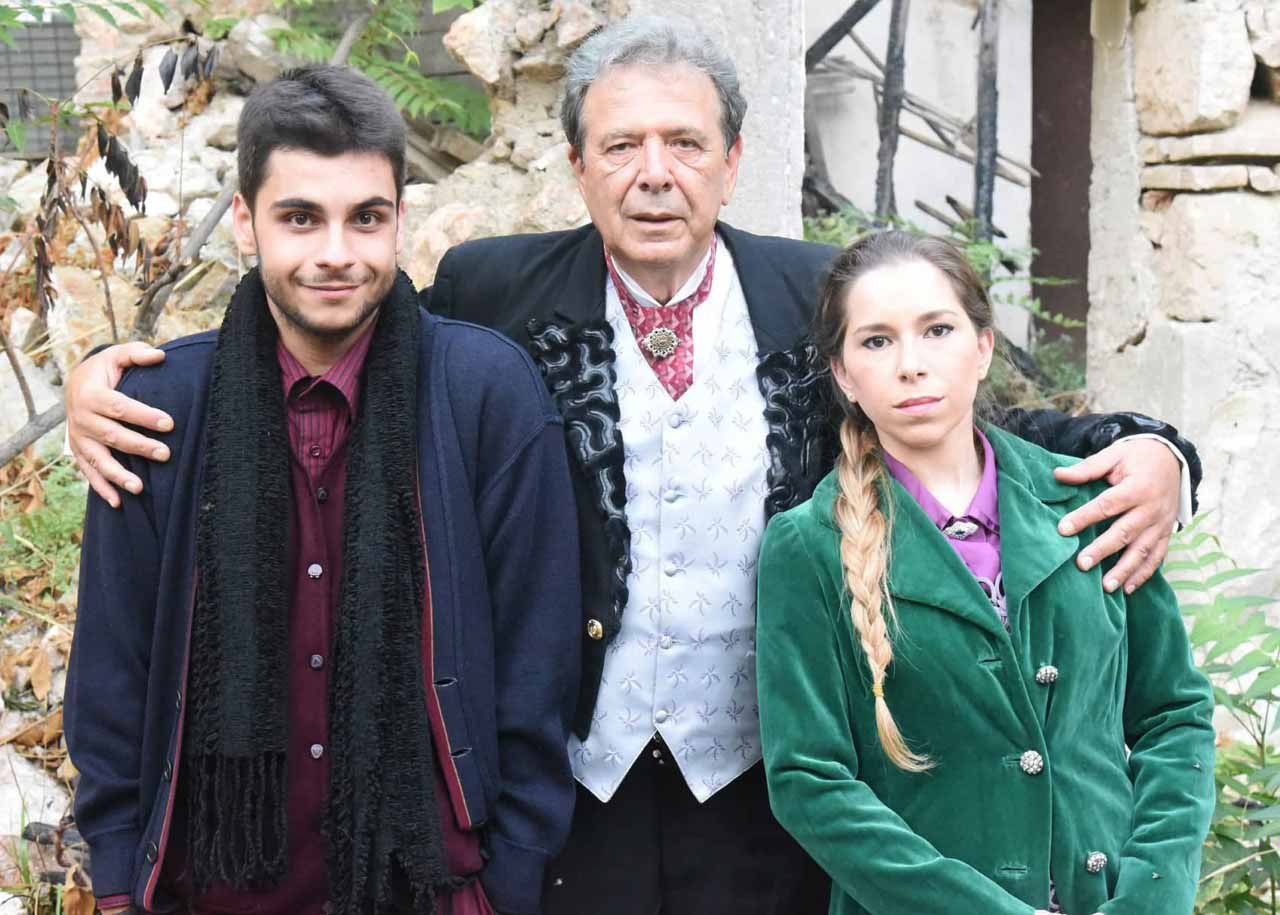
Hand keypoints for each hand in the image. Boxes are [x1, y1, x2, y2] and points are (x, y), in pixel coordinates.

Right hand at [66, 342, 172, 507]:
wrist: (74, 383)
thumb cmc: (103, 371)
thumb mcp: (116, 356)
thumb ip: (136, 354)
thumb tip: (160, 355)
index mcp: (91, 395)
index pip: (120, 407)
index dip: (144, 416)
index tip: (170, 423)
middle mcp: (82, 418)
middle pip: (112, 435)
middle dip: (139, 446)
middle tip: (165, 454)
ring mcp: (79, 438)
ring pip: (98, 459)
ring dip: (118, 475)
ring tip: (139, 488)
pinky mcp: (79, 451)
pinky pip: (88, 472)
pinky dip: (101, 488)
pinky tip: (118, 502)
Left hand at [1053, 438, 1180, 593]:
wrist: (1172, 459)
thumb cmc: (1137, 458)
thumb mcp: (1114, 455)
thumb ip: (1088, 468)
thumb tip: (1057, 474)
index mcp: (1137, 487)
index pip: (1108, 505)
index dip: (1085, 517)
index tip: (1062, 529)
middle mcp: (1152, 509)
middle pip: (1125, 532)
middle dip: (1103, 550)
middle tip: (1082, 564)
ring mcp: (1161, 524)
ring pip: (1143, 550)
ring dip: (1125, 570)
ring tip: (1107, 586)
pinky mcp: (1166, 534)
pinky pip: (1157, 557)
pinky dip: (1144, 574)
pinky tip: (1128, 589)